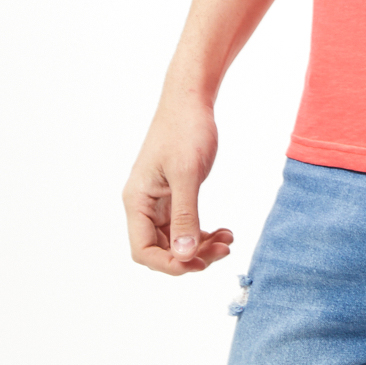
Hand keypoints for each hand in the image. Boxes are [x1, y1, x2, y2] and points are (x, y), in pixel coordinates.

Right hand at [122, 92, 233, 275]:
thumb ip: (185, 216)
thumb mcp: (187, 174)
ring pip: (175, 239)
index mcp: (137, 200)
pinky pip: (184, 224)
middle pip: (160, 248)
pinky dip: (203, 232)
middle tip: (222, 251)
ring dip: (200, 246)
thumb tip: (184, 256)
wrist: (191, 100)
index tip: (198, 263)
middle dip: (190, 256)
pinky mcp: (174, 194)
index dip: (169, 263)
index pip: (143, 249)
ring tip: (228, 241)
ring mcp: (158, 200)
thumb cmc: (185, 130)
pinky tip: (223, 231)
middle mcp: (143, 204)